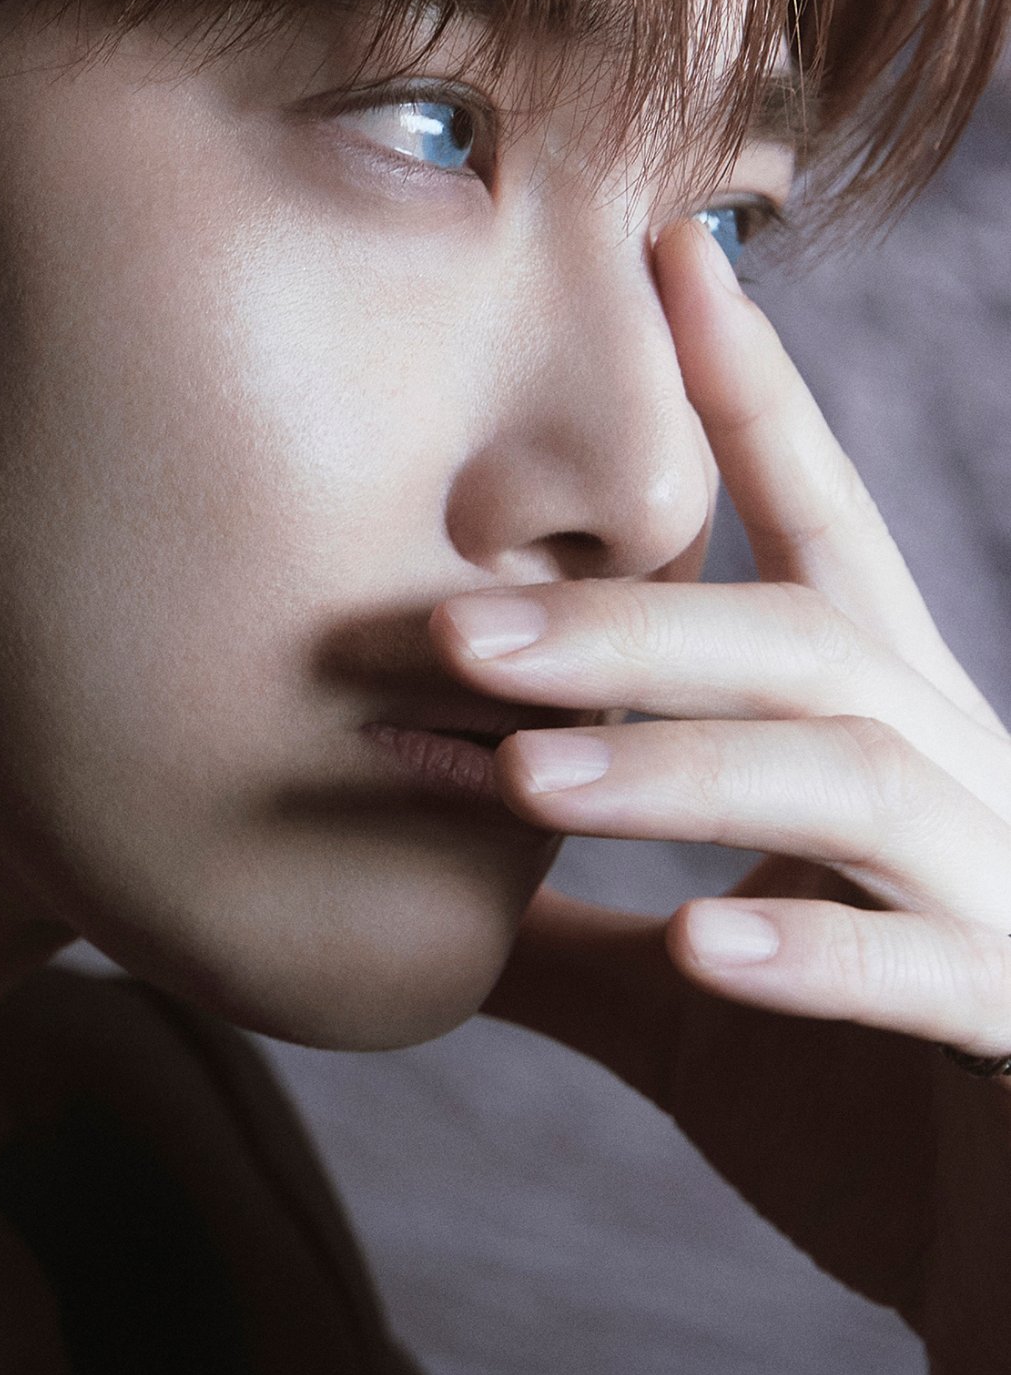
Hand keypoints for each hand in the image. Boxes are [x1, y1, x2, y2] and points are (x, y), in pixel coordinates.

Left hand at [449, 218, 1010, 1374]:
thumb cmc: (878, 1127)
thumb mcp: (694, 1012)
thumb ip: (568, 937)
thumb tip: (422, 880)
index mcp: (881, 747)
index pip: (817, 533)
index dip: (752, 394)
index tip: (668, 247)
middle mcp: (957, 789)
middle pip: (799, 645)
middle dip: (627, 625)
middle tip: (446, 624)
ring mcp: (1006, 901)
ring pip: (851, 783)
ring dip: (676, 772)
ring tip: (518, 780)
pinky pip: (933, 971)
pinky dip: (814, 954)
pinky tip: (696, 946)